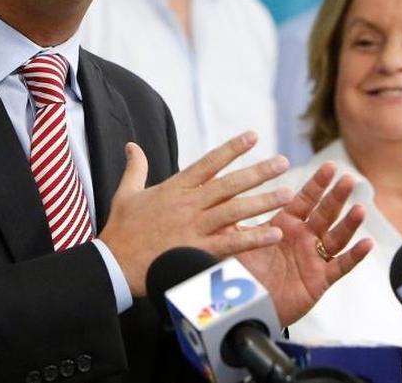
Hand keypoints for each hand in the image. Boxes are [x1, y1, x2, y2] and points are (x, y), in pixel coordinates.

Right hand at [99, 132, 295, 295]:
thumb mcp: (125, 193)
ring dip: (263, 201)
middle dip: (258, 171)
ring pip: (235, 210)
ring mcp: (194, 228)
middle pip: (229, 184)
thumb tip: (132, 145)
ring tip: (288, 194)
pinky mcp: (196, 252)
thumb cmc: (120, 231)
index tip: (253, 136)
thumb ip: (135, 168)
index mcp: (174, 188)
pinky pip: (231, 243)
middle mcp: (188, 204)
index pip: (209, 163)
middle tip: (284, 162)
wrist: (113, 265)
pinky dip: (253, 238)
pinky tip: (274, 233)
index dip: (232, 149)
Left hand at [236, 163, 372, 325]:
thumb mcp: (238, 240)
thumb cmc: (244, 273)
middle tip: (348, 179)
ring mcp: (314, 258)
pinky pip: (340, 266)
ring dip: (349, 223)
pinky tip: (366, 244)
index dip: (317, 184)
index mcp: (286, 224)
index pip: (305, 200)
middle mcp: (304, 238)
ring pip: (336, 237)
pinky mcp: (320, 279)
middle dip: (337, 197)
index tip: (329, 166)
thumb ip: (234, 219)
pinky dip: (354, 256)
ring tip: (360, 209)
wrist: (247, 306)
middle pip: (325, 213)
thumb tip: (221, 193)